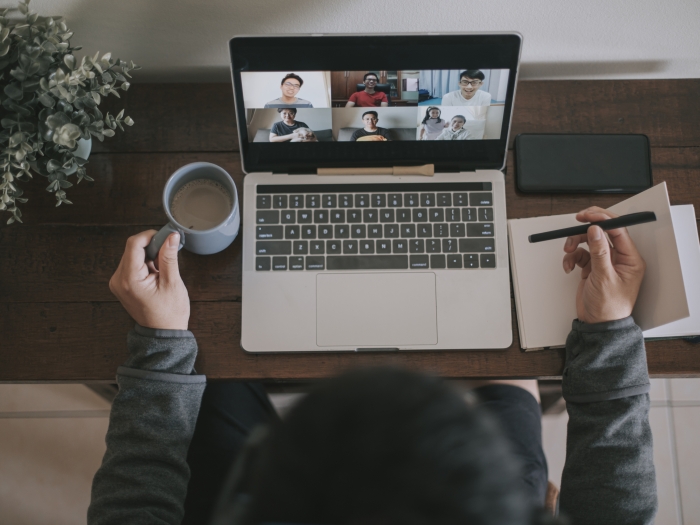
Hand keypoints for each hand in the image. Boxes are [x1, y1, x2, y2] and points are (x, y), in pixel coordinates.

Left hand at [109, 230, 189, 329]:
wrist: (163, 333)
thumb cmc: (169, 313)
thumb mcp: (172, 283)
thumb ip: (169, 257)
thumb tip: (171, 237)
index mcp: (129, 280)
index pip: (133, 244)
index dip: (150, 236)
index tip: (165, 236)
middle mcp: (118, 280)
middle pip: (132, 248)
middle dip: (151, 247)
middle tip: (168, 253)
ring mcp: (118, 282)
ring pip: (132, 255)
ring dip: (149, 256)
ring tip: (162, 269)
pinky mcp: (121, 284)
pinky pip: (132, 264)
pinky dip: (145, 263)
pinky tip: (156, 273)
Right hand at [562, 207, 645, 323]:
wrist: (597, 325)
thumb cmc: (609, 307)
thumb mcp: (604, 277)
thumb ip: (599, 251)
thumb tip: (596, 230)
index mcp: (630, 259)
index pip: (618, 230)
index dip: (603, 219)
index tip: (588, 215)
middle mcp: (619, 258)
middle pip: (602, 232)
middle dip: (587, 229)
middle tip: (576, 222)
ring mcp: (604, 262)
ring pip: (588, 242)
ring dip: (575, 243)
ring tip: (568, 252)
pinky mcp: (592, 268)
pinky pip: (580, 254)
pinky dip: (571, 258)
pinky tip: (568, 267)